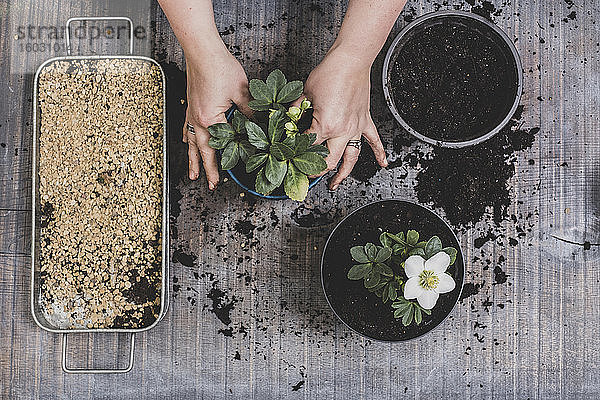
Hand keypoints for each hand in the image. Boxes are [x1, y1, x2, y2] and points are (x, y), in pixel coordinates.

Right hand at [184, 50, 251, 187]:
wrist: (202, 50)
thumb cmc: (220, 67)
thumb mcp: (242, 92)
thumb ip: (250, 111)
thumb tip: (260, 123)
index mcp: (211, 119)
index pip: (222, 145)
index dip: (229, 159)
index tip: (230, 173)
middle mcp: (198, 118)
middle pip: (202, 150)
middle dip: (206, 169)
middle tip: (210, 184)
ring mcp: (192, 112)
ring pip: (191, 142)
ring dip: (193, 158)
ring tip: (192, 173)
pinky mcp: (191, 104)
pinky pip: (187, 127)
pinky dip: (187, 137)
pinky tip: (186, 141)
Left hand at [296, 47, 387, 189]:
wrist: (351, 60)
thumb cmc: (329, 73)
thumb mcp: (305, 93)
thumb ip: (296, 111)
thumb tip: (288, 121)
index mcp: (325, 125)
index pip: (307, 145)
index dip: (295, 151)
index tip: (288, 154)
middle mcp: (342, 130)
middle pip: (328, 161)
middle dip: (316, 171)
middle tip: (307, 175)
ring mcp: (355, 128)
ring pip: (351, 158)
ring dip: (343, 174)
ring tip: (335, 185)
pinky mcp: (364, 121)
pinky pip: (374, 140)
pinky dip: (380, 153)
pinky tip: (383, 164)